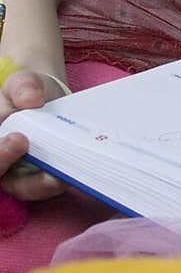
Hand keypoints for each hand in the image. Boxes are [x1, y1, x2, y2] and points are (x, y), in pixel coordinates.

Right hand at [0, 69, 69, 200]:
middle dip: (29, 182)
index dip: (1, 156)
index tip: (20, 140)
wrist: (47, 95)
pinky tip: (80, 175)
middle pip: (12, 184)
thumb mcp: (22, 82)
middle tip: (50, 172)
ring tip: (66, 178)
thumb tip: (31, 99)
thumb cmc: (28, 92)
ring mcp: (25, 173)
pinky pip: (52, 186)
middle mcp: (5, 163)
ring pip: (31, 190)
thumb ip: (23, 87)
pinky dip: (64, 182)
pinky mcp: (47, 175)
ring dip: (49, 187)